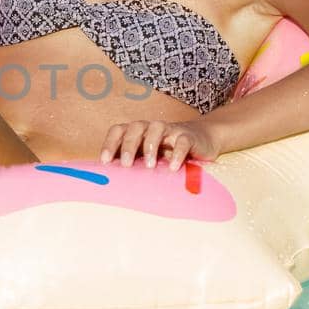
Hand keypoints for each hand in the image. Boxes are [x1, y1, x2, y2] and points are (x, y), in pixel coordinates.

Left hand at [98, 120, 220, 169]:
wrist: (203, 138)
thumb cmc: (168, 150)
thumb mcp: (149, 156)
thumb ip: (134, 163)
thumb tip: (110, 181)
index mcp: (138, 131)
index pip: (119, 130)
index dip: (110, 144)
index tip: (105, 162)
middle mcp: (151, 127)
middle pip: (136, 127)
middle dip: (129, 145)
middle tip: (127, 165)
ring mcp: (171, 130)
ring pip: (157, 128)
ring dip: (151, 146)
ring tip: (149, 166)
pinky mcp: (188, 137)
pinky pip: (182, 141)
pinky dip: (177, 154)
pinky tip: (172, 168)